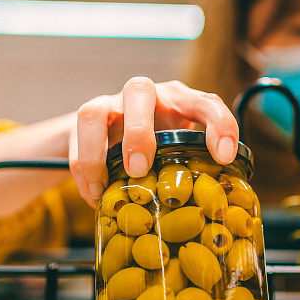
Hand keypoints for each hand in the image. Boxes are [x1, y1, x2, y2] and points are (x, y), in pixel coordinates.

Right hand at [70, 77, 238, 206]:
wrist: (116, 132)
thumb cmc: (160, 145)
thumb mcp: (182, 150)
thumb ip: (196, 166)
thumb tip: (216, 208)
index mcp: (180, 100)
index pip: (205, 102)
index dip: (219, 125)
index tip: (224, 157)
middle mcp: (145, 95)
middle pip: (139, 90)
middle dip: (137, 132)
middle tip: (139, 169)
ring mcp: (111, 104)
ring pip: (95, 113)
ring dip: (97, 153)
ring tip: (106, 189)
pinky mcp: (83, 120)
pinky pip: (76, 141)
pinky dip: (83, 173)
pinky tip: (96, 197)